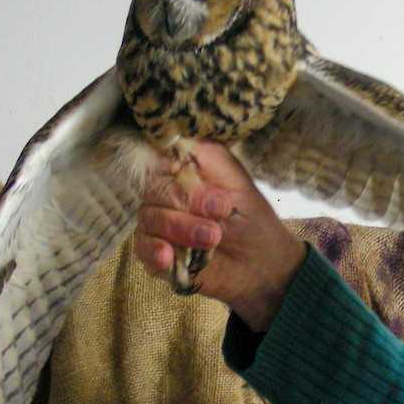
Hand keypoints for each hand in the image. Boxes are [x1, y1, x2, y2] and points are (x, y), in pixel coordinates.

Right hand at [134, 142, 305, 331]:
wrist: (261, 264)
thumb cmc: (250, 218)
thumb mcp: (235, 178)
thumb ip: (206, 155)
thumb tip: (173, 139)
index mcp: (181, 173)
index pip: (155, 158)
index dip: (163, 163)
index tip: (178, 169)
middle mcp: (164, 196)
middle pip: (151, 188)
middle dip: (186, 200)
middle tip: (220, 211)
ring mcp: (158, 226)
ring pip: (149, 217)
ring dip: (181, 227)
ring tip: (213, 237)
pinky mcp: (156, 255)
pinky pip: (142, 247)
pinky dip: (155, 250)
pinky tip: (170, 256)